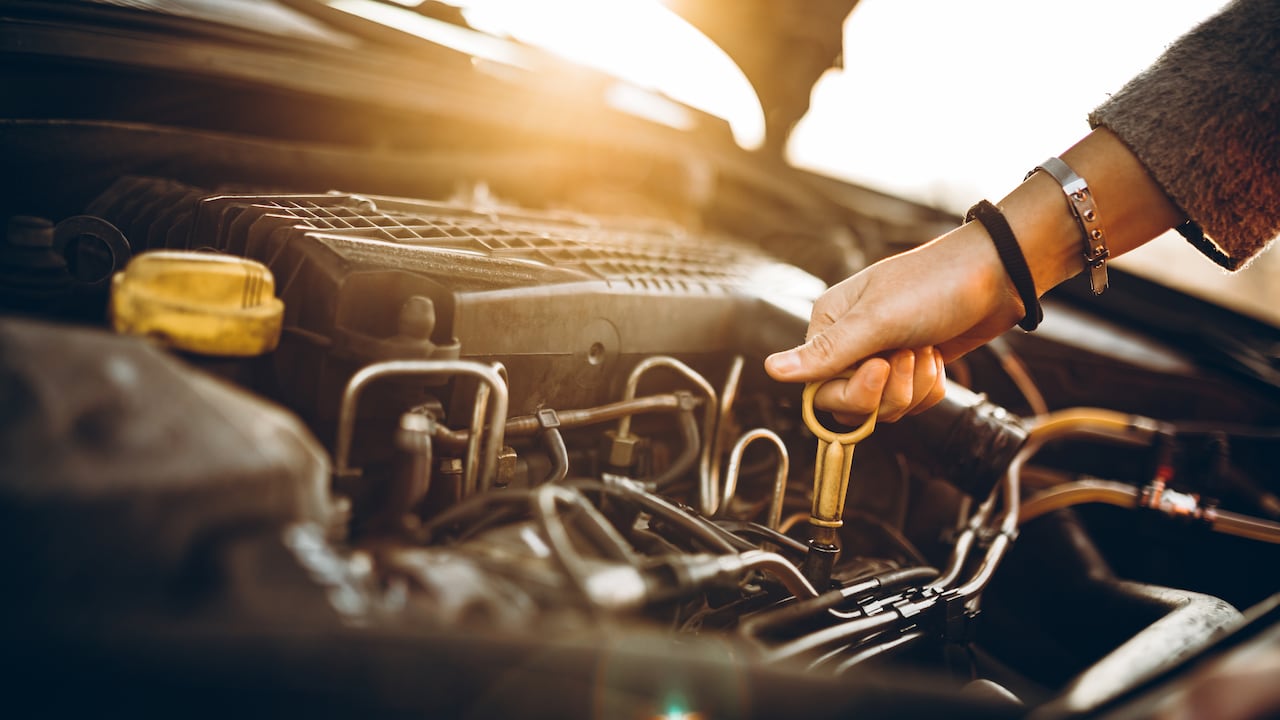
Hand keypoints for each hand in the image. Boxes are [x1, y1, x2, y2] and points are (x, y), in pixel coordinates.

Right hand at [765, 222, 1024, 420]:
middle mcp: (851, 343)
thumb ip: (826, 352)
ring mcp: (882, 356)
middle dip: (886, 392)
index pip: (818, 388)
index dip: (852, 392)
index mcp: (830, 324)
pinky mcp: (911, 368)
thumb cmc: (935, 285)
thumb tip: (771, 369)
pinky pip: (909, 402)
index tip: (880, 369)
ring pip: (883, 408)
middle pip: (850, 404)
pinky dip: (928, 387)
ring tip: (925, 349)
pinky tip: (937, 356)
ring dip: (911, 387)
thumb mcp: (877, 319)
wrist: (996, 276)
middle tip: (908, 356)